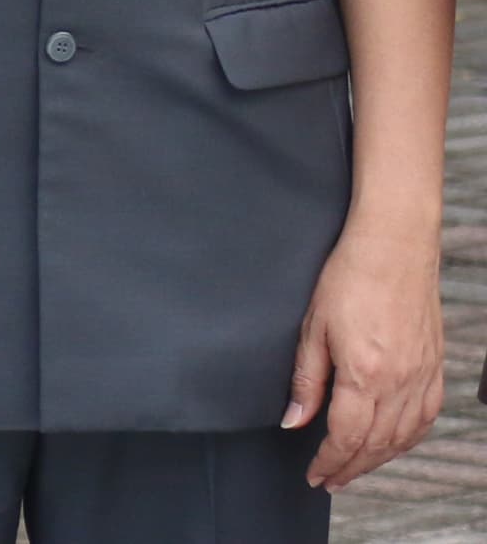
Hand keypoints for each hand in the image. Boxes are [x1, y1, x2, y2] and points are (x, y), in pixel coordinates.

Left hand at [289, 224, 443, 488]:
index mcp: (366, 374)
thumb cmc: (349, 278)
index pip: (347, 437)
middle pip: (376, 444)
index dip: (329, 461)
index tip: (314, 475)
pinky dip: (407, 439)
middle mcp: (400, 383)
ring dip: (378, 459)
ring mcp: (423, 377)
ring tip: (354, 469)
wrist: (394, 247)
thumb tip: (294, 421)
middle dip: (350, 468)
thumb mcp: (313, 327)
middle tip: (330, 481)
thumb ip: (306, 380)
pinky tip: (392, 443)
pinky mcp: (435, 368)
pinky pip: (425, 418)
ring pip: (403, 437)